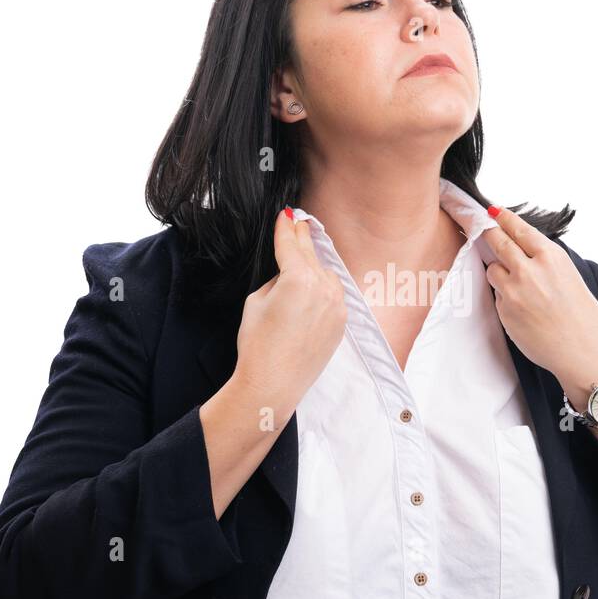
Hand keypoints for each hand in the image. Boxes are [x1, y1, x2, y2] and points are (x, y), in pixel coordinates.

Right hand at [233, 208, 346, 410]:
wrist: (273, 384)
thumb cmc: (258, 345)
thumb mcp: (256, 301)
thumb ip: (276, 280)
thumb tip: (288, 275)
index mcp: (299, 279)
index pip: (291, 245)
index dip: (285, 228)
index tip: (286, 215)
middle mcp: (324, 288)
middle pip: (310, 255)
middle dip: (302, 238)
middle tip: (298, 222)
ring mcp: (336, 306)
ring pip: (325, 275)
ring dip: (314, 265)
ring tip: (302, 258)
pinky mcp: (341, 322)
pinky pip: (333, 295)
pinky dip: (323, 288)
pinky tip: (312, 288)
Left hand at [483, 205, 597, 403]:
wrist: (583, 350)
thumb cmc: (581, 314)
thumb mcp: (568, 275)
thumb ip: (542, 261)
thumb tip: (517, 250)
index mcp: (550, 257)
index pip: (519, 229)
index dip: (503, 218)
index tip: (493, 211)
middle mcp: (530, 270)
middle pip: (498, 242)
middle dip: (489, 233)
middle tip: (482, 228)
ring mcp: (514, 290)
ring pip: (492, 269)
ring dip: (498, 271)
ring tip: (519, 286)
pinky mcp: (505, 311)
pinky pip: (498, 296)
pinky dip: (505, 297)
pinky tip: (524, 310)